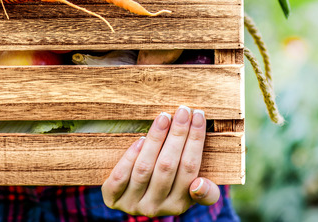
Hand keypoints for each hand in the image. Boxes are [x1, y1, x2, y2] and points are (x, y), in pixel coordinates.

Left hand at [101, 106, 219, 216]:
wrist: (130, 200)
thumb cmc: (166, 189)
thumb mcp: (188, 193)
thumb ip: (205, 192)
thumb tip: (200, 184)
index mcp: (178, 205)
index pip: (190, 168)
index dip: (195, 140)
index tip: (198, 116)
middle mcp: (155, 208)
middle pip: (168, 166)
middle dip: (178, 134)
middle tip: (183, 110)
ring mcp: (132, 203)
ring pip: (144, 168)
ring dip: (155, 140)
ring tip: (164, 117)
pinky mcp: (112, 198)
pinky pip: (121, 176)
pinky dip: (130, 156)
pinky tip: (141, 139)